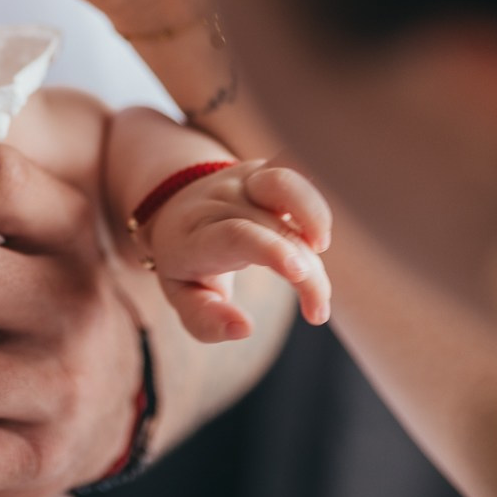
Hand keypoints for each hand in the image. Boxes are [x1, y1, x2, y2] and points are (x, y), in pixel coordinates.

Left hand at [142, 161, 332, 341]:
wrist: (175, 210)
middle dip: (306, 269)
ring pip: (285, 179)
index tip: (299, 274)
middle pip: (273, 226)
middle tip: (318, 310)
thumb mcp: (181, 296)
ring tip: (321, 250)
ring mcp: (244, 179)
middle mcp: (221, 200)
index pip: (236, 235)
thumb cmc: (185, 264)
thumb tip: (244, 328)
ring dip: (314, 215)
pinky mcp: (266, 169)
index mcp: (196, 235)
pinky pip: (297, 167)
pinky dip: (315, 194)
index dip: (270, 249)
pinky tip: (321, 228)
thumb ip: (205, 319)